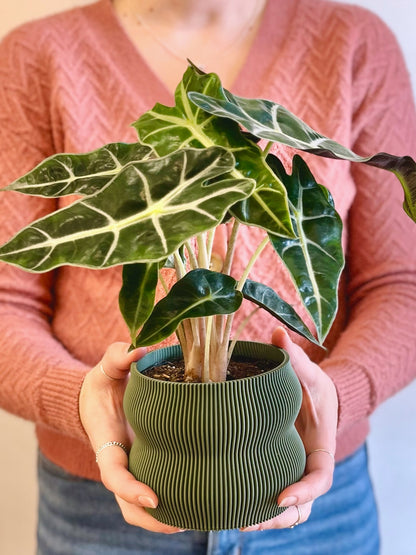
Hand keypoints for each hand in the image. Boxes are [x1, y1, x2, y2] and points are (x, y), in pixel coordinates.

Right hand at [79, 342, 182, 533]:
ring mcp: (133, 466)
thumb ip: (119, 356)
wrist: (100, 396)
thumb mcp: (107, 366)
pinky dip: (173, 500)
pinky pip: (156, 488)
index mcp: (107, 442)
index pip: (113, 474)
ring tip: (198, 517)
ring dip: (163, 518)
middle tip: (180, 522)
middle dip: (150, 519)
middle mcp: (120, 461)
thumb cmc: (104, 382)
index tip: (153, 498)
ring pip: (141, 505)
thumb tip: (142, 347)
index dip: (130, 489)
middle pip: (127, 504)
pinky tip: (199, 499)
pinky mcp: (147, 464)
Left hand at [242, 327, 337, 530]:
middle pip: (299, 507)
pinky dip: (252, 504)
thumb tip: (278, 332)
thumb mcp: (308, 372)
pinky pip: (265, 495)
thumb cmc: (313, 387)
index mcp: (320, 448)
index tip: (282, 497)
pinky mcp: (272, 470)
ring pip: (283, 511)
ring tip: (232, 520)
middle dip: (277, 519)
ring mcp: (289, 472)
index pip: (319, 479)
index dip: (304, 492)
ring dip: (262, 519)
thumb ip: (294, 357)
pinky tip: (225, 504)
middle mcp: (304, 467)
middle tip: (247, 521)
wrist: (308, 398)